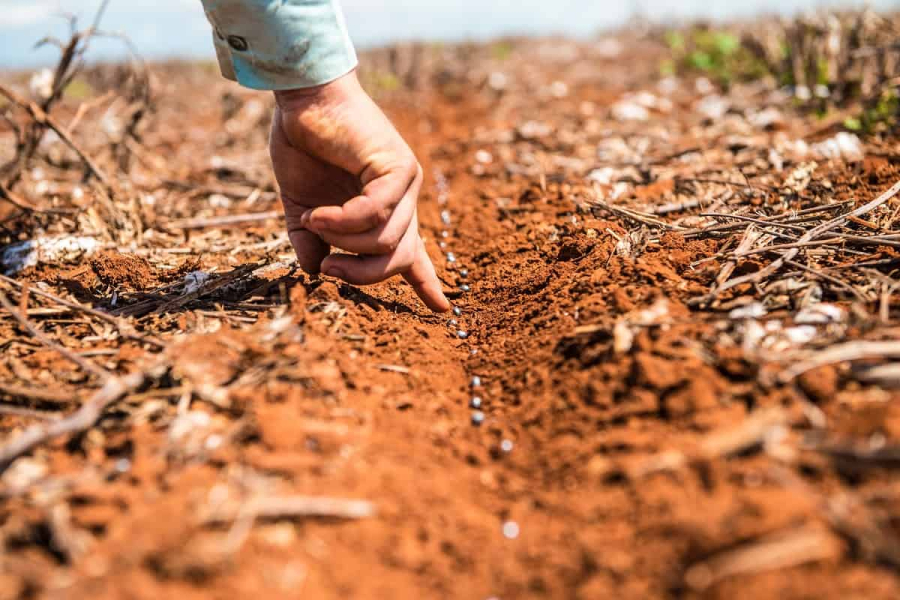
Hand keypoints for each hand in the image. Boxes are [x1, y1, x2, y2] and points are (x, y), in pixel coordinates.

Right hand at [270, 71, 449, 311]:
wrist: (303, 100)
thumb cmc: (303, 146)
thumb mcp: (302, 206)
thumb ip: (312, 241)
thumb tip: (315, 272)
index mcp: (385, 213)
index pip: (413, 254)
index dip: (426, 284)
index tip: (442, 310)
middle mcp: (402, 201)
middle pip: (398, 259)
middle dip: (362, 276)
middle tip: (330, 270)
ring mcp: (406, 184)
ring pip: (386, 240)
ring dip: (344, 242)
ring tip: (313, 222)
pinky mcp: (400, 167)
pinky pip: (376, 212)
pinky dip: (342, 221)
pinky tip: (316, 214)